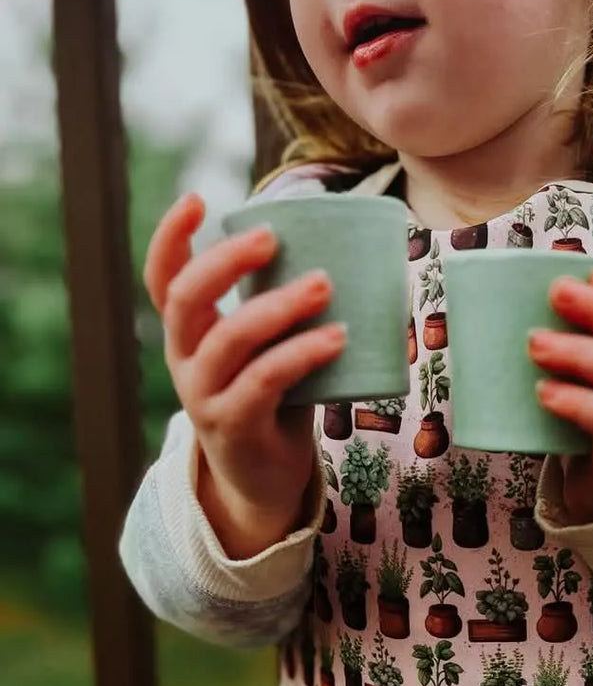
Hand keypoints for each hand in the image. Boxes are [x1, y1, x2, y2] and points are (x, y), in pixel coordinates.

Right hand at [143, 192, 345, 557]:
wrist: (263, 485)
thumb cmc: (272, 408)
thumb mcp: (265, 354)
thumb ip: (279, 317)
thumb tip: (336, 259)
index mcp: (188, 337)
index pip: (162, 280)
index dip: (170, 238)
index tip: (197, 200)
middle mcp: (186, 362)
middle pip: (186, 299)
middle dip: (226, 260)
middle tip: (272, 237)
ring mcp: (204, 397)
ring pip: (230, 338)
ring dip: (278, 305)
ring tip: (323, 284)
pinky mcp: (234, 426)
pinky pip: (265, 380)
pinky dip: (302, 353)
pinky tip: (336, 338)